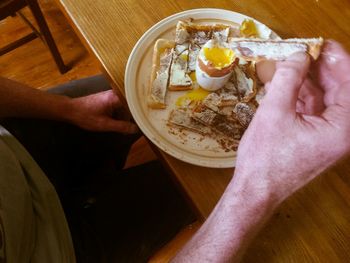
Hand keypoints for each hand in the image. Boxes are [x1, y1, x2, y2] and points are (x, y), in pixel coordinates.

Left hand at [69, 90, 138, 133]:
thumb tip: (136, 129)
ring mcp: (112, 95)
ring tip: (133, 126)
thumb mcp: (105, 124)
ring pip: (126, 105)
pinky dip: (122, 114)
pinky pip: (120, 105)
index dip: (141, 113)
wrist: (70, 109)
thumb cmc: (86, 116)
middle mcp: (116, 93)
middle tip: (142, 125)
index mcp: (116, 97)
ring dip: (128, 115)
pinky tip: (123, 122)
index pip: (134, 104)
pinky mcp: (108, 98)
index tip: (147, 121)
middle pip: (132, 104)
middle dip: (135, 115)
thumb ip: (121, 127)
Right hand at [234, 40, 349, 202]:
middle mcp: (342, 133)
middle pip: (339, 91)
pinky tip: (285, 84)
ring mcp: (328, 137)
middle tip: (303, 51)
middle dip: (321, 69)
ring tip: (290, 64)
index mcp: (343, 129)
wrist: (255, 190)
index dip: (338, 60)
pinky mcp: (314, 139)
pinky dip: (300, 96)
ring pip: (325, 99)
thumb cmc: (265, 158)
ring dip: (308, 81)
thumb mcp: (274, 112)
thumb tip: (297, 55)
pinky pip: (313, 110)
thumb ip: (288, 79)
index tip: (322, 44)